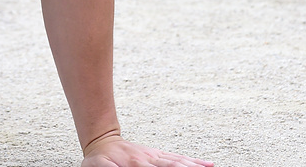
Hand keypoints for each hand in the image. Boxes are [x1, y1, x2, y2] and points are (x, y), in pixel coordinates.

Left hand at [82, 133, 212, 166]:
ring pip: (179, 162)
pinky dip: (194, 162)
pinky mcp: (158, 155)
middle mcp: (149, 159)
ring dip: (195, 166)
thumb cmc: (98, 160)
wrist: (102, 141)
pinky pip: (179, 158)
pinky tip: (207, 165)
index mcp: (136, 165)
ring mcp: (155, 156)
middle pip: (174, 166)